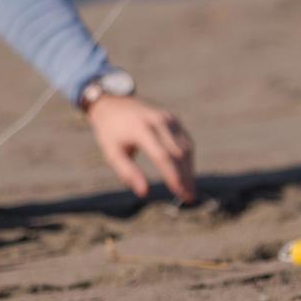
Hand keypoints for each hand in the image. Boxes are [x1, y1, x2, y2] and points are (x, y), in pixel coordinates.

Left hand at [84, 90, 196, 204]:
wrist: (113, 103)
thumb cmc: (110, 132)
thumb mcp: (112, 152)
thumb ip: (127, 172)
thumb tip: (144, 193)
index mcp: (140, 128)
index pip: (162, 155)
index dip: (173, 175)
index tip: (179, 193)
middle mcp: (158, 121)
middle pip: (178, 153)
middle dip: (185, 177)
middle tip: (188, 198)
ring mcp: (168, 118)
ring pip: (186, 147)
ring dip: (189, 170)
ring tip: (189, 190)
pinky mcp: (173, 119)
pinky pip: (185, 141)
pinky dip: (187, 159)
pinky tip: (187, 175)